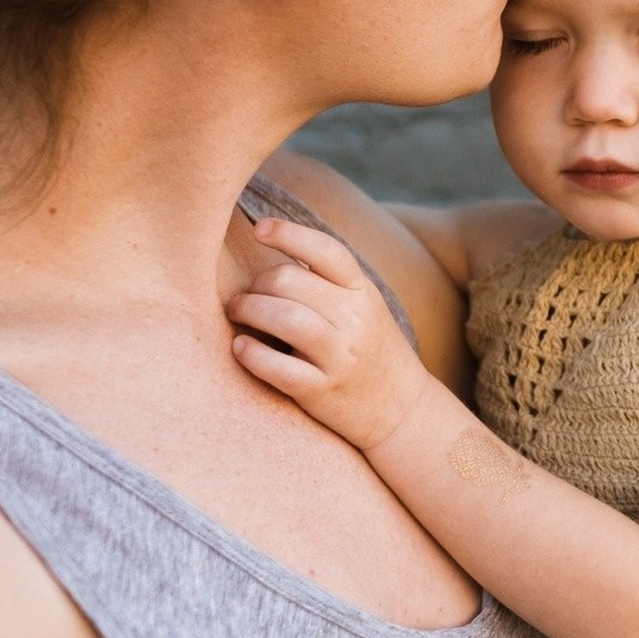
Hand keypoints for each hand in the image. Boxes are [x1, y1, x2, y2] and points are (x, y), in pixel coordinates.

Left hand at [227, 217, 432, 449]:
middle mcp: (354, 319)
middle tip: (243, 295)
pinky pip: (280, 369)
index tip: (259, 229)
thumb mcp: (363, 304)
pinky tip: (240, 347)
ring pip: (285, 318)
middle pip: (290, 281)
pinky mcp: (323, 391)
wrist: (402, 408)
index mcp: (362, 291)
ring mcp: (340, 357)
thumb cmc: (370, 347)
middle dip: (256, 283)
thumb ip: (327, 279)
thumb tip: (275, 241)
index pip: (326, 250)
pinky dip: (253, 355)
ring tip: (236, 311)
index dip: (288, 234)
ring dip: (249, 309)